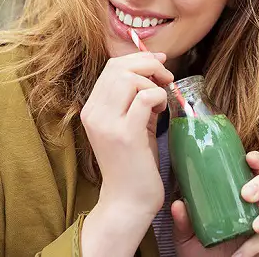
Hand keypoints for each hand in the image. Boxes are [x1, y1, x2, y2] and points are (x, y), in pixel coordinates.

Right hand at [80, 52, 173, 256]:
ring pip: (130, 79)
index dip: (138, 58)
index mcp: (91, 109)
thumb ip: (136, 97)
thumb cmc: (133, 162)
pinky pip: (144, 98)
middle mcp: (94, 114)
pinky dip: (158, 96)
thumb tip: (155, 66)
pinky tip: (162, 110)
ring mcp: (107, 124)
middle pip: (119, 67)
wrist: (128, 201)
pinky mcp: (125, 135)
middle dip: (149, 65)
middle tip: (167, 78)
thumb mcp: (130, 123)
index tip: (159, 63)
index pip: (111, 67)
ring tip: (162, 100)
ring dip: (153, 83)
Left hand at [172, 151, 258, 256]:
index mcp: (236, 191)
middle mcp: (253, 203)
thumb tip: (178, 204)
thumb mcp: (186, 233)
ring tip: (256, 227)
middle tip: (247, 195)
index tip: (250, 158)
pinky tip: (240, 253)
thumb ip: (183, 220)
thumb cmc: (198, 247)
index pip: (251, 168)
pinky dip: (254, 245)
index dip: (255, 160)